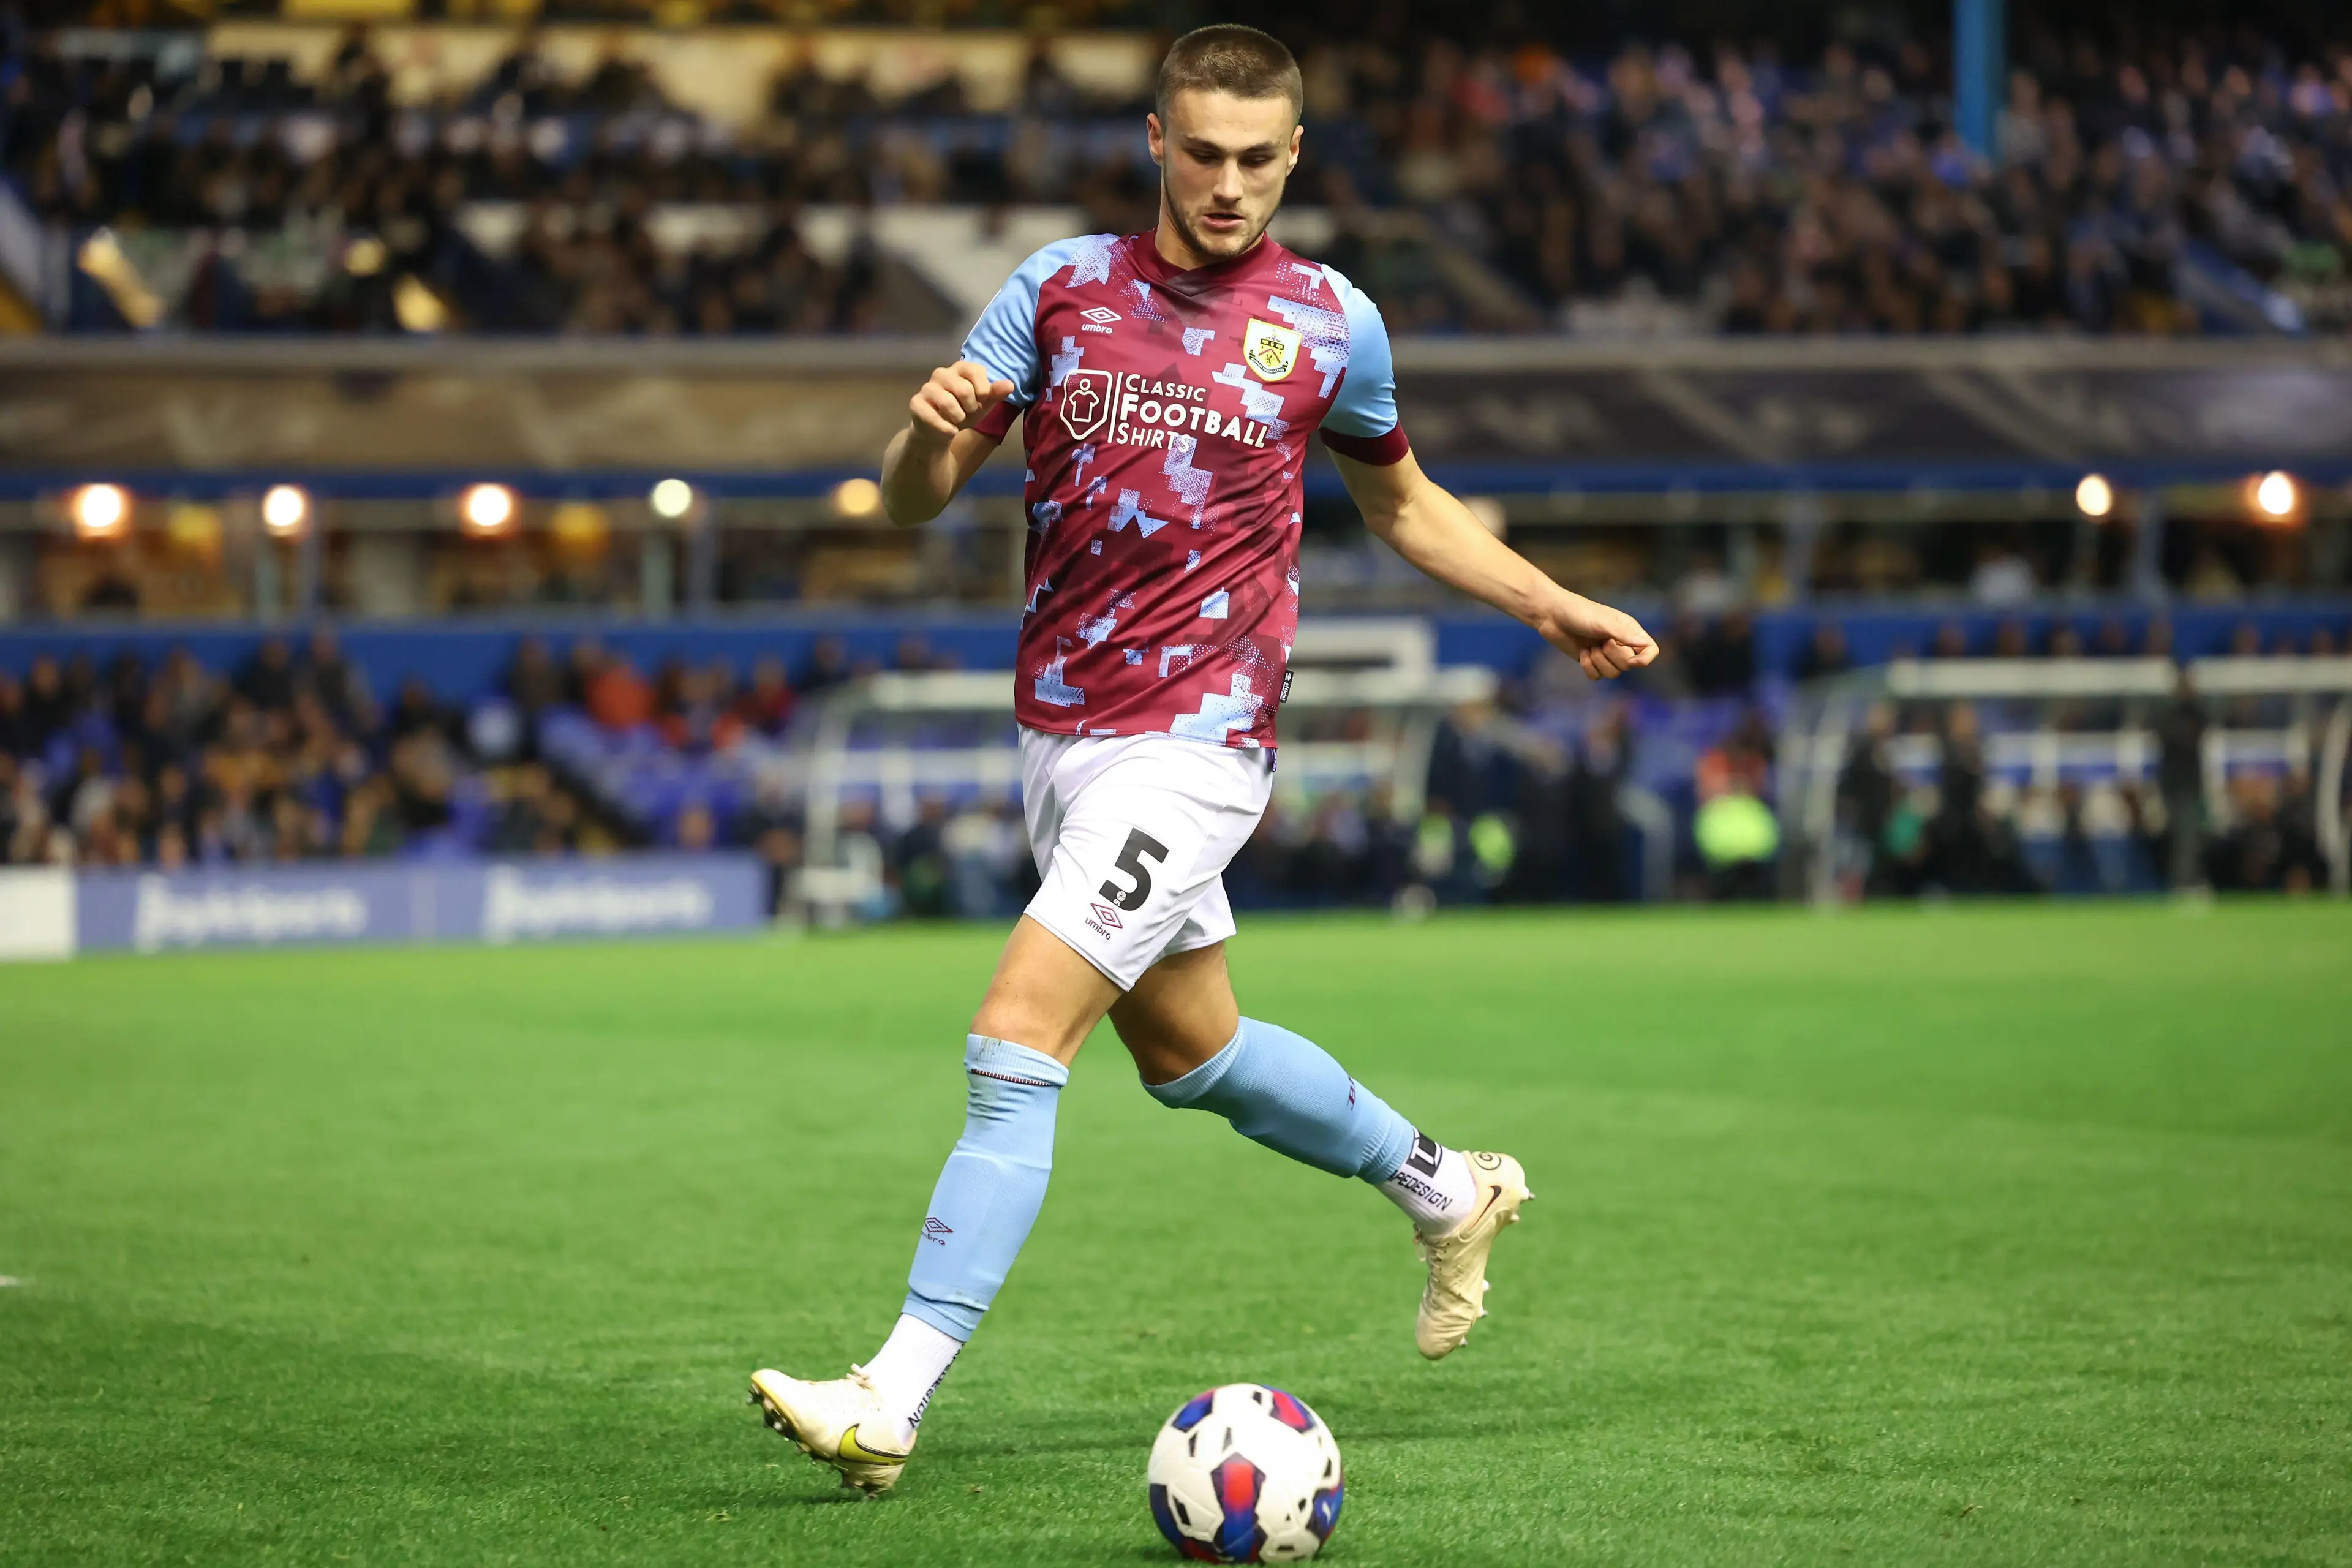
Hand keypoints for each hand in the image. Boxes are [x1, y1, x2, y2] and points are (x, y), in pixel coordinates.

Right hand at [909, 360, 1014, 442]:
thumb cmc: (964, 412)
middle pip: (964, 390)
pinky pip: (933, 416)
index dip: (983, 390)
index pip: (976, 370)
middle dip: (971, 407)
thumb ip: (995, 393)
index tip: (981, 399)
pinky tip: (949, 430)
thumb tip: (1009, 384)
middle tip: (967, 412)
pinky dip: (946, 428)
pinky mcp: (916, 403)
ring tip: (957, 419)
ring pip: (948, 403)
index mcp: (960, 369)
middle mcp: (942, 373)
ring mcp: (927, 388)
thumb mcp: (983, 404)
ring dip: (959, 418)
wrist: (942, 431)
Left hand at [1533, 590, 1657, 679]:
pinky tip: (1582, 654)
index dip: (1645, 659)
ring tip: (1589, 648)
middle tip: (1601, 643)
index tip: (1632, 661)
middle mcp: (1620, 642)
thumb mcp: (1601, 622)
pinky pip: (1597, 677)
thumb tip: (1644, 645)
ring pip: (1613, 673)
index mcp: (1628, 630)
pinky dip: (1589, 668)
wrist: (1552, 615)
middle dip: (1613, 657)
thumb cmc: (1578, 613)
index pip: (1650, 650)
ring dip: (1599, 662)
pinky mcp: (1591, 660)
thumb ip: (1622, 633)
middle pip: (1630, 665)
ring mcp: (1605, 653)